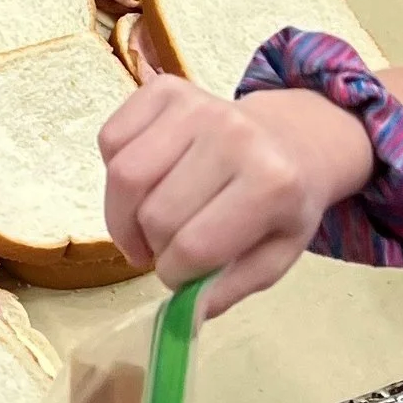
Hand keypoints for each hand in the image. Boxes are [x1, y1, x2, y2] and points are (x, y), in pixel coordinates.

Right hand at [98, 75, 373, 315]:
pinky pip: (110, 139)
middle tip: (162, 250)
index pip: (194, 246)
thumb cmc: (281, 202)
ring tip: (144, 224)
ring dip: (122, 215)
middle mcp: (233, 135)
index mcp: (271, 182)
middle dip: (149, 246)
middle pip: (154, 213)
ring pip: (123, 176)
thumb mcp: (275, 255)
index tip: (179, 276)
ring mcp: (195, 105)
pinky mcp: (163, 88)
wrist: (291, 138)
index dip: (174, 275)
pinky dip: (113, 171)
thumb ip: (229, 288)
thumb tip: (185, 313)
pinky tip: (144, 182)